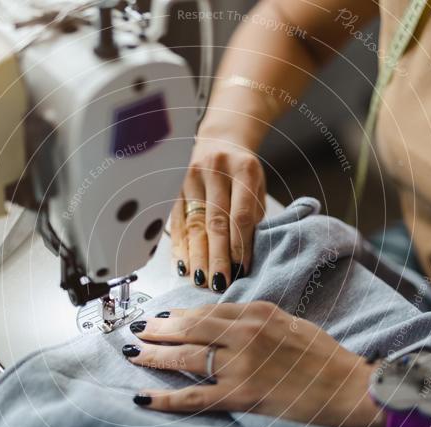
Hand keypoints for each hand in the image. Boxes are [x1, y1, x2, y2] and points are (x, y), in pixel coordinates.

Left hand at [123, 302, 383, 426]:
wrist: (350, 389)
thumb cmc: (325, 359)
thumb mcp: (291, 324)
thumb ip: (256, 322)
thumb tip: (225, 325)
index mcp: (258, 312)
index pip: (207, 311)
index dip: (178, 316)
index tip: (161, 318)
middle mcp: (244, 333)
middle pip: (188, 328)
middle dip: (157, 329)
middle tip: (136, 330)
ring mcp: (241, 364)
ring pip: (185, 357)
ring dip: (153, 355)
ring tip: (132, 353)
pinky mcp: (242, 395)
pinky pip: (194, 397)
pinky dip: (165, 399)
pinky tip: (143, 398)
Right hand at [170, 136, 265, 292]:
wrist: (220, 140)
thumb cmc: (242, 171)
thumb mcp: (256, 186)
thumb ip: (252, 217)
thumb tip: (242, 258)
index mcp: (243, 168)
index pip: (241, 214)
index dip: (241, 245)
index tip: (242, 269)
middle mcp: (214, 170)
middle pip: (215, 222)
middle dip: (218, 257)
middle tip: (221, 283)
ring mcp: (190, 177)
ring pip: (194, 225)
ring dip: (198, 257)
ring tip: (203, 281)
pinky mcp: (173, 187)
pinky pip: (177, 222)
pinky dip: (181, 247)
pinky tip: (184, 266)